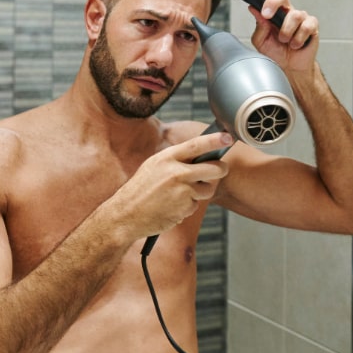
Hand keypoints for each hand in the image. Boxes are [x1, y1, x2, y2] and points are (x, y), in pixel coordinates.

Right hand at [111, 132, 232, 239]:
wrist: (125, 216)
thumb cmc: (140, 190)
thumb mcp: (154, 166)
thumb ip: (176, 160)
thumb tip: (201, 155)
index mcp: (167, 158)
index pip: (196, 145)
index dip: (214, 140)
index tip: (228, 137)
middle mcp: (176, 173)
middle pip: (214, 168)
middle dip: (221, 169)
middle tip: (221, 169)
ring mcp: (182, 191)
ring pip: (207, 188)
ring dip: (201, 191)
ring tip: (182, 193)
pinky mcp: (184, 207)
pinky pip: (196, 205)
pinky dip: (188, 206)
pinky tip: (172, 206)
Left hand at [247, 0, 318, 71]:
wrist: (290, 68)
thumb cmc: (276, 53)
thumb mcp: (262, 42)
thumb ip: (259, 26)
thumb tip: (254, 10)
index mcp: (272, 13)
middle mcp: (286, 12)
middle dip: (273, 3)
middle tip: (267, 15)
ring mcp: (300, 18)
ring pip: (294, 15)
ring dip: (286, 31)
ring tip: (284, 41)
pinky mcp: (312, 26)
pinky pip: (306, 25)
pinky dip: (298, 37)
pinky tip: (296, 44)